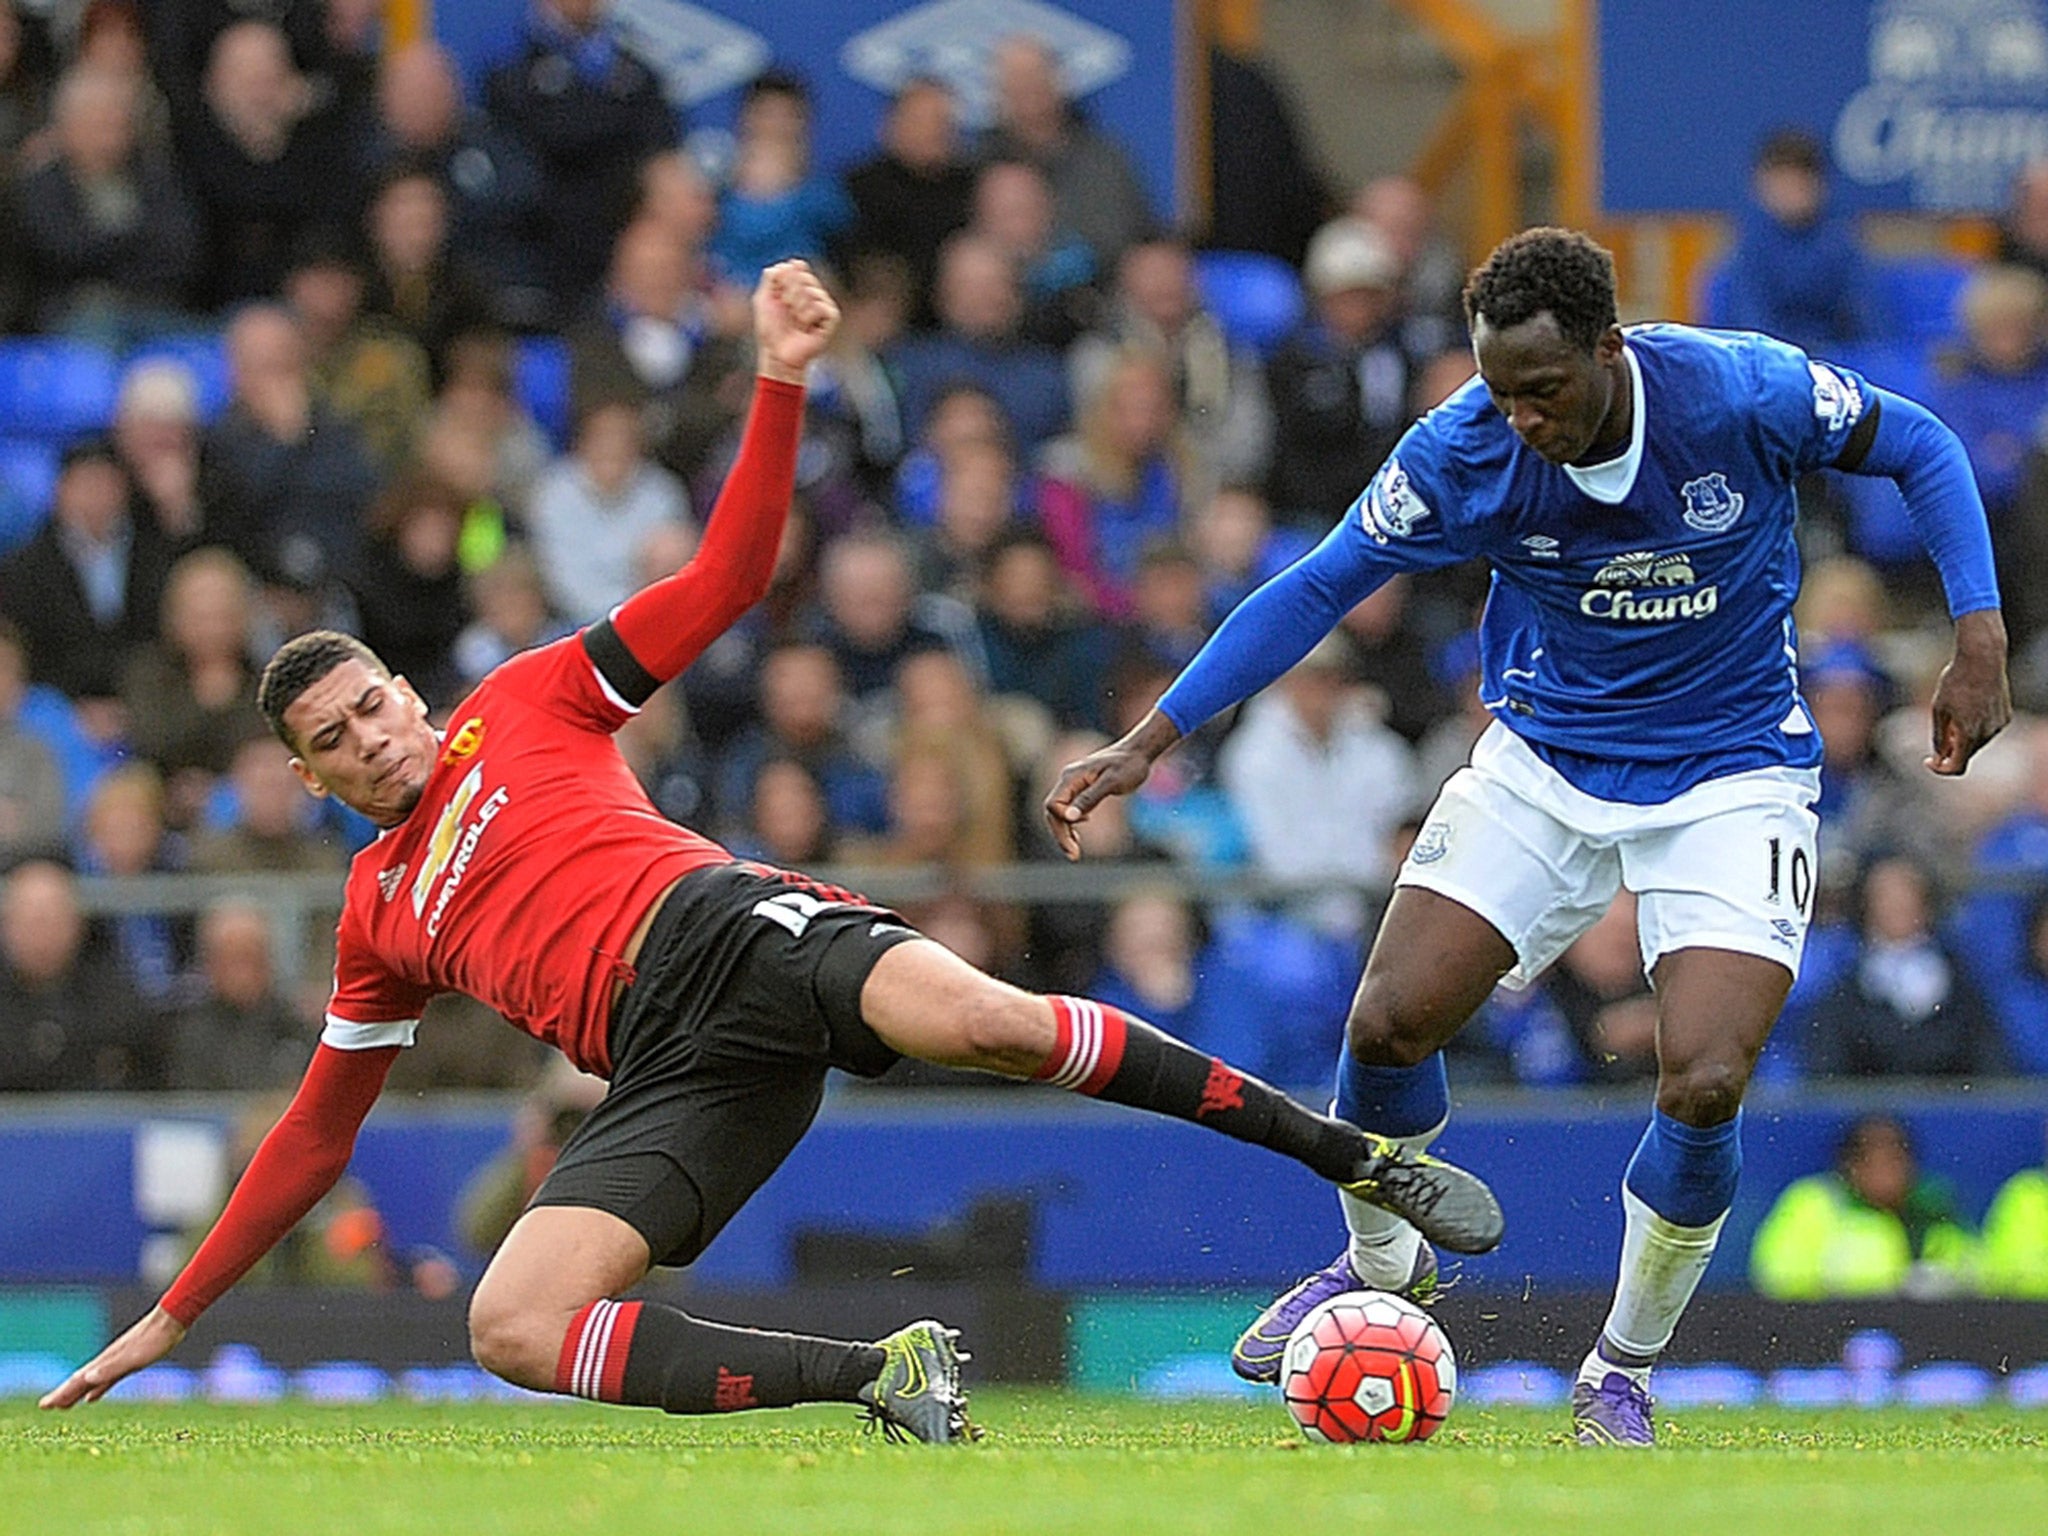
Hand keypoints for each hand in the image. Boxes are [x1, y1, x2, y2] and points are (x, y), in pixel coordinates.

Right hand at [38, 1306, 185, 1409]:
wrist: (173, 1319)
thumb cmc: (155, 1340)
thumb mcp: (134, 1358)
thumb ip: (111, 1369)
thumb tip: (86, 1378)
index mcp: (106, 1362)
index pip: (79, 1380)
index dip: (63, 1393)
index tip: (46, 1405)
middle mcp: (108, 1361)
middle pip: (81, 1381)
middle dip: (64, 1394)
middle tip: (47, 1406)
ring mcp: (118, 1361)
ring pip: (92, 1381)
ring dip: (78, 1393)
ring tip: (64, 1404)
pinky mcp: (130, 1361)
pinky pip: (107, 1379)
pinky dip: (97, 1389)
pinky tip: (93, 1396)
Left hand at [753, 260, 839, 384]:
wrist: (778, 354)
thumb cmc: (770, 329)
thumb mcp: (763, 298)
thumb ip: (771, 277)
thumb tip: (791, 263)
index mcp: (798, 285)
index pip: (796, 267)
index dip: (783, 280)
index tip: (777, 295)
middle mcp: (813, 292)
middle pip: (802, 277)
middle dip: (788, 294)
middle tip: (786, 310)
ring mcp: (823, 304)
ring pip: (811, 291)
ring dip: (797, 307)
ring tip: (796, 321)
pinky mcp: (832, 317)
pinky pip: (820, 306)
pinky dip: (808, 316)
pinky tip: (806, 327)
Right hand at [1042, 710, 1182, 860]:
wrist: (1138, 752)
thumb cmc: (1129, 765)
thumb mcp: (1112, 782)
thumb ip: (1089, 798)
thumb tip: (1069, 817)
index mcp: (1071, 777)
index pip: (1053, 805)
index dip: (1062, 823)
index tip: (1078, 839)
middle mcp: (1068, 779)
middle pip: (1052, 811)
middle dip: (1060, 834)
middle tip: (1074, 856)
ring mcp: (1073, 784)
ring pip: (1058, 812)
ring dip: (1064, 832)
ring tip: (1074, 853)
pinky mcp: (1080, 788)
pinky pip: (1067, 809)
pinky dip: (1070, 824)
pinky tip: (1078, 836)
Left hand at [1926, 608, 2010, 776]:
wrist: (1982, 659)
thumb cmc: (1955, 681)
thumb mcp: (1938, 709)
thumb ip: (1938, 736)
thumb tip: (1938, 755)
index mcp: (1968, 734)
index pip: (1956, 767)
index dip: (1940, 769)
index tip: (1929, 761)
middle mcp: (1987, 733)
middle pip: (1966, 754)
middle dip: (1950, 750)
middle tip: (1939, 734)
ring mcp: (1998, 725)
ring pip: (1977, 742)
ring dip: (1962, 738)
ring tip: (1952, 716)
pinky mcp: (2005, 717)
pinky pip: (1987, 730)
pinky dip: (1974, 728)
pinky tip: (1966, 710)